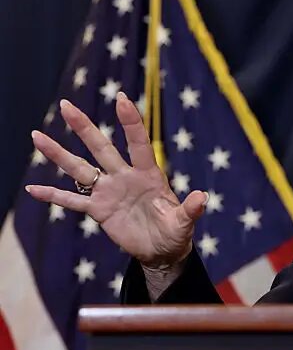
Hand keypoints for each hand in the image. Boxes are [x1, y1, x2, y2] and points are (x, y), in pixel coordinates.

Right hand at [25, 93, 205, 267]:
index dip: (130, 123)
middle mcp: (124, 177)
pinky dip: (53, 196)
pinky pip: (71, 201)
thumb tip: (202, 197)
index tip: (121, 98)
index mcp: (148, 175)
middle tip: (65, 105)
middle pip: (101, 148)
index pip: (138, 144)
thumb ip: (191, 210)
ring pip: (79, 169)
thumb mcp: (184, 223)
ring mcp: (108, 192)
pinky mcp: (98, 210)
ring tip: (36, 136)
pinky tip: (32, 189)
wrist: (162, 251)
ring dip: (58, 154)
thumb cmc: (176, 233)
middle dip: (84, 127)